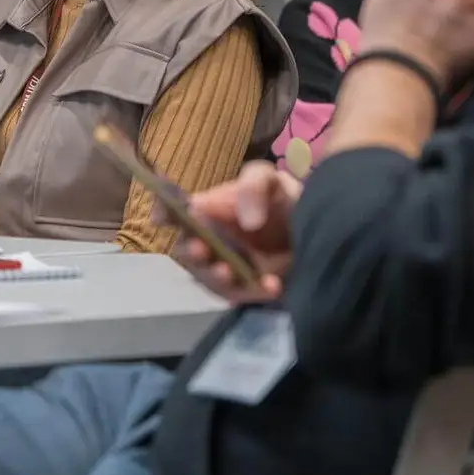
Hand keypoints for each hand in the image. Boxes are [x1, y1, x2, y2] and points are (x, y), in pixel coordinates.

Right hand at [169, 161, 301, 304]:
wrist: (312, 226)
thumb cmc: (279, 198)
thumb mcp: (268, 179)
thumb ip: (253, 186)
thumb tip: (246, 223)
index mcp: (204, 211)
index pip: (173, 212)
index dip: (162, 214)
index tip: (161, 219)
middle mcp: (207, 241)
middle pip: (185, 250)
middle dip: (190, 252)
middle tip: (201, 249)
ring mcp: (224, 266)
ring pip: (207, 278)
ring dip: (215, 278)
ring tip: (229, 272)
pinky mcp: (244, 287)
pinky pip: (239, 295)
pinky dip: (253, 292)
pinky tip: (272, 285)